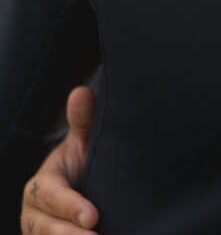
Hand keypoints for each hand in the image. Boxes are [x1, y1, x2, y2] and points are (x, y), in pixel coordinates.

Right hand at [21, 87, 98, 234]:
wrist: (82, 186)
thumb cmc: (81, 164)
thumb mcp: (81, 144)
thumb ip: (83, 122)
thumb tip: (81, 92)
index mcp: (41, 185)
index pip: (51, 197)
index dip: (70, 206)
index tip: (93, 217)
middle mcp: (34, 212)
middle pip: (46, 227)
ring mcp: (39, 232)